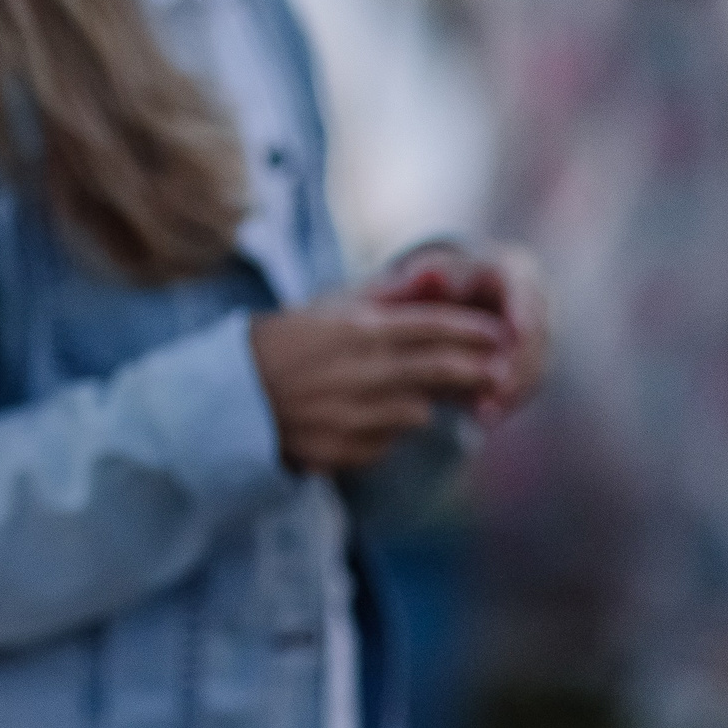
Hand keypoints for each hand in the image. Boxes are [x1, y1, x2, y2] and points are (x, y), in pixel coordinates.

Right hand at [249, 297, 510, 473]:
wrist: (228, 398)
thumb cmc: (283, 346)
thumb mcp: (327, 311)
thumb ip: (383, 298)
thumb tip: (434, 276)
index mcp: (358, 331)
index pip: (434, 326)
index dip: (473, 331)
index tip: (499, 334)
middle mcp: (363, 373)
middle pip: (442, 371)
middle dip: (476, 371)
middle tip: (496, 373)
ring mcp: (356, 416)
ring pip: (420, 412)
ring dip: (421, 404)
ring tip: (407, 397)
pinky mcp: (347, 451)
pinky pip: (388, 443)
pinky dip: (384, 433)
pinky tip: (363, 421)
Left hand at [371, 240, 547, 424]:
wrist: (435, 306)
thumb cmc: (423, 287)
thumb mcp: (419, 280)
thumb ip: (423, 279)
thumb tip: (431, 274)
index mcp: (512, 270)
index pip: (526, 288)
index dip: (525, 309)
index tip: (519, 332)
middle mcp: (533, 303)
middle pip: (537, 333)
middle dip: (519, 361)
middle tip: (499, 385)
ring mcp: (535, 337)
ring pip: (534, 365)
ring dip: (513, 389)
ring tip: (486, 411)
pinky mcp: (527, 366)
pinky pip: (523, 385)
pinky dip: (506, 401)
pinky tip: (484, 419)